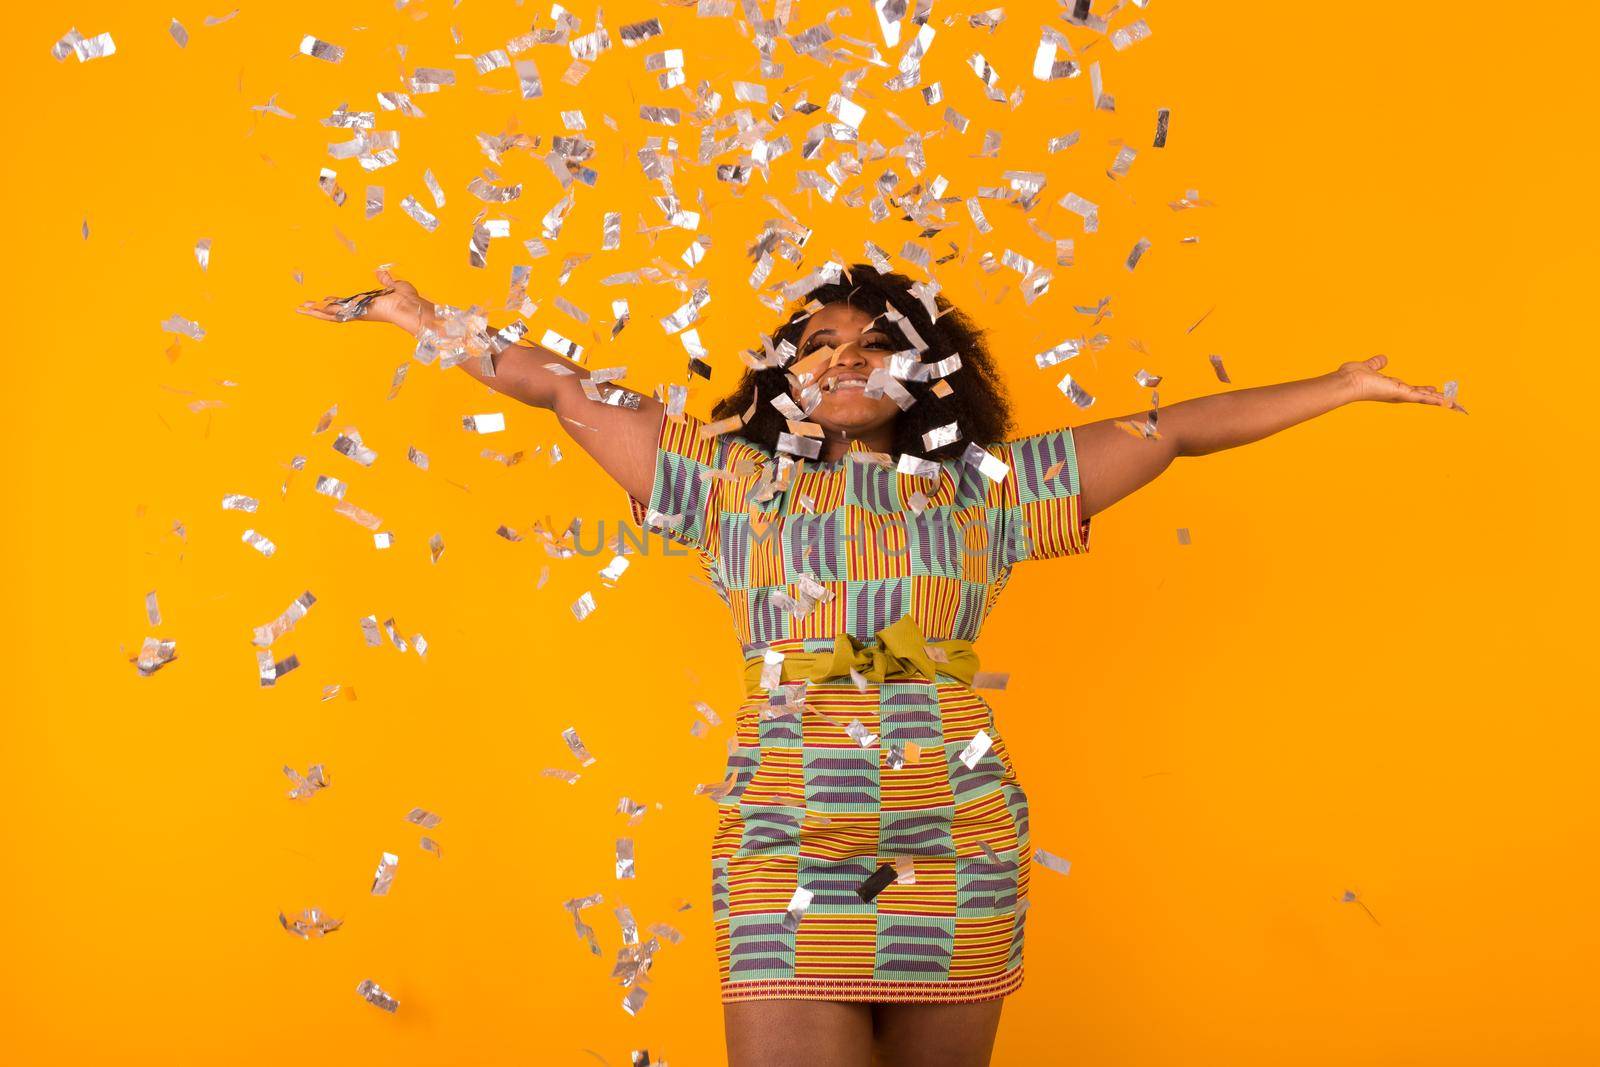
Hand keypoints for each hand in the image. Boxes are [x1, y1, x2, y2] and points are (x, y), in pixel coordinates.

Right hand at [296, 268, 434, 335]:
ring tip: (300, 309)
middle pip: (334, 311)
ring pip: (332, 314)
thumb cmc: (408, 299)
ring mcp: (359, 314)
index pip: (346, 303)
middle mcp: (360, 311)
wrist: (412, 307)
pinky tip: (311, 310)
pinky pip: (337, 314)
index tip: (324, 299)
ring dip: (316, 311)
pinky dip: (323, 311)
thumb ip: (385, 280)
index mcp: (367, 304)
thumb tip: (380, 272)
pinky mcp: (358, 314)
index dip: (334, 302)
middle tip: (303, 308)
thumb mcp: (394, 285)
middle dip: (318, 310)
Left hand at [1335, 354, 1465, 412]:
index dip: (1425, 391)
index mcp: (1393, 388)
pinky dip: (1438, 401)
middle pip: (1425, 398)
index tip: (1435, 390)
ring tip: (1460, 408)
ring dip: (1445, 402)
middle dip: (1440, 400)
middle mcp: (1399, 394)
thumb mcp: (1369, 367)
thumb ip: (1377, 364)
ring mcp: (1402, 395)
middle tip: (1456, 404)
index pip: (1414, 390)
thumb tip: (1383, 359)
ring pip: (1428, 400)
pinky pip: (1424, 398)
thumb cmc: (1353, 377)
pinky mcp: (1403, 394)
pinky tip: (1450, 404)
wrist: (1347, 382)